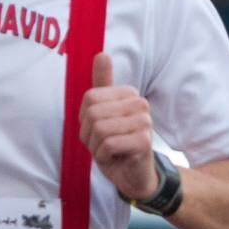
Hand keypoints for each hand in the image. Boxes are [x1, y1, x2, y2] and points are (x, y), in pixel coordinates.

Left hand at [79, 52, 158, 200]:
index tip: (96, 130)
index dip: (84, 119)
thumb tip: (102, 54)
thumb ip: (102, 84)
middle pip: (93, 113)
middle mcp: (139, 103)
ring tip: (108, 151)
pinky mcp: (144, 141)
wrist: (133, 174)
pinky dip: (104, 155)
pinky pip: (108, 143)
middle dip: (89, 135)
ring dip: (96, 146)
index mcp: (128, 93)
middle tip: (102, 144)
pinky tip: (115, 158)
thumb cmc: (116, 143)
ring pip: (100, 129)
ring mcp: (144, 122)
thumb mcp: (103, 113)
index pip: (90, 98)